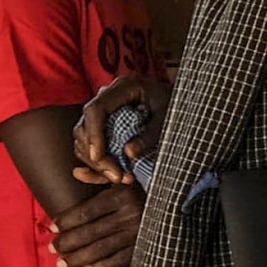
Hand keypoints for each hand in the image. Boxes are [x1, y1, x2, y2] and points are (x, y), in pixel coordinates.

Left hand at [48, 181, 141, 266]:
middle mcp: (131, 214)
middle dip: (68, 242)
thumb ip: (97, 175)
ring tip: (61, 264)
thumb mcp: (120, 179)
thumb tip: (76, 172)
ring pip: (103, 248)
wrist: (171, 203)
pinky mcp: (146, 246)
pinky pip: (121, 260)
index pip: (87, 212)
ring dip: (79, 258)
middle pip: (91, 232)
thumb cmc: (139, 189)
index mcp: (122, 195)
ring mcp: (140, 232)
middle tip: (52, 249)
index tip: (52, 228)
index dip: (67, 220)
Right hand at [71, 72, 169, 186]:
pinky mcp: (103, 128)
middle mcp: (107, 98)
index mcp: (122, 88)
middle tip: (117, 176)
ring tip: (120, 178)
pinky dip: (95, 165)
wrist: (182, 105)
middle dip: (96, 157)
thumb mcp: (167, 119)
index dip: (93, 135)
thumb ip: (150, 135)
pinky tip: (104, 177)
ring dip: (96, 164)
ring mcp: (103, 114)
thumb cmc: (176, 107)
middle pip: (85, 128)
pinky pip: (89, 148)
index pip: (95, 110)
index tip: (99, 157)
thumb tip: (129, 153)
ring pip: (83, 141)